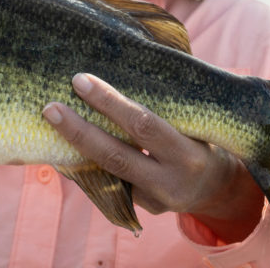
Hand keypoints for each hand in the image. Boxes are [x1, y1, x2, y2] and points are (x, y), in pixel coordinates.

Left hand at [42, 73, 265, 242]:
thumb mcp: (197, 120)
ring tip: (51, 124)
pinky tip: (64, 147)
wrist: (219, 188)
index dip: (110, 103)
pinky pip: (108, 184)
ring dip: (74, 150)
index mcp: (188, 154)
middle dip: (79, 131)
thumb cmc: (205, 137)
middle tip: (50, 107)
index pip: (143, 125)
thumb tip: (125, 58)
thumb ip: (168, 100)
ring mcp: (153, 201)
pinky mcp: (141, 210)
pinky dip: (85, 164)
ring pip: (106, 175)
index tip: (81, 81)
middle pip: (116, 156)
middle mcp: (170, 181)